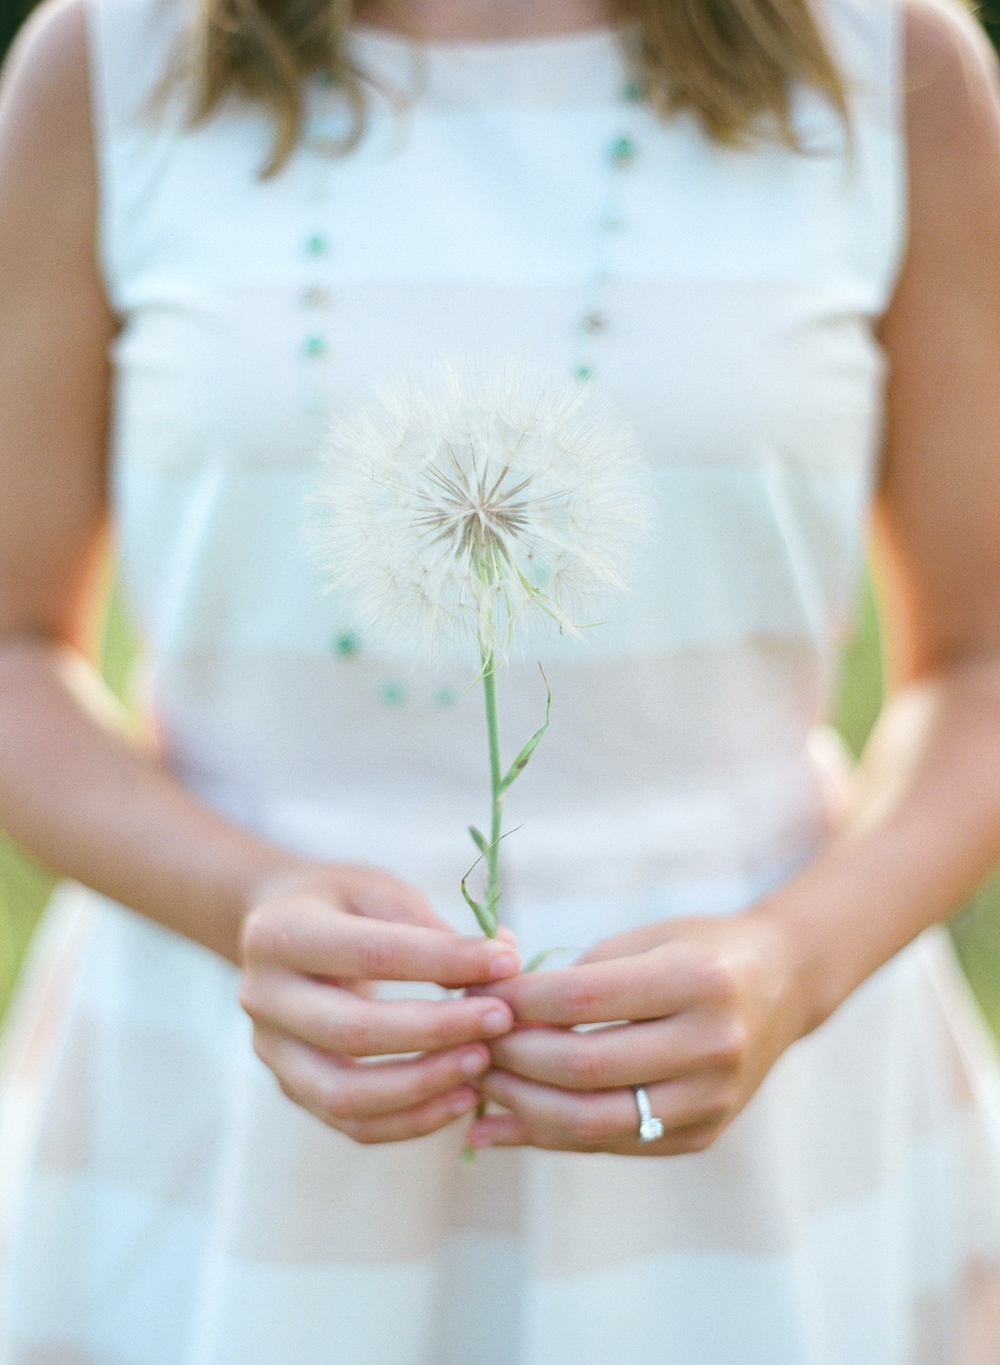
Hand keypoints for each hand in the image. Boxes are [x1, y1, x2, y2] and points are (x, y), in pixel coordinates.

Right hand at [238, 863, 519, 1143]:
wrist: (277, 933)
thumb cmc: (340, 905)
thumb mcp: (378, 892)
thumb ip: (432, 928)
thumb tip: (504, 959)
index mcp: (281, 933)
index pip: (372, 953)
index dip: (444, 960)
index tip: (506, 962)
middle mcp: (263, 997)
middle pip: (353, 1031)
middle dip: (437, 1030)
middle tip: (500, 1019)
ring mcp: (271, 1051)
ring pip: (346, 1094)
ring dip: (423, 1086)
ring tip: (482, 1063)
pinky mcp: (291, 1088)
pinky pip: (352, 1123)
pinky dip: (410, 1120)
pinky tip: (460, 1098)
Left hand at [467, 909, 808, 1153]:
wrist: (784, 984)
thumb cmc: (697, 949)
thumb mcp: (643, 941)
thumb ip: (574, 977)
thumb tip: (486, 1006)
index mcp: (696, 980)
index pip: (579, 1000)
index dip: (514, 1002)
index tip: (472, 995)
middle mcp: (712, 1045)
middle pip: (581, 1067)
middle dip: (509, 1057)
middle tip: (466, 1042)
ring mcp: (712, 1100)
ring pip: (592, 1122)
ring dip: (520, 1106)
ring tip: (475, 1084)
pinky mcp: (701, 1136)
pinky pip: (610, 1144)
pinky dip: (548, 1137)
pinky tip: (500, 1126)